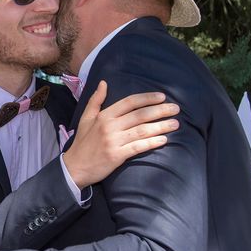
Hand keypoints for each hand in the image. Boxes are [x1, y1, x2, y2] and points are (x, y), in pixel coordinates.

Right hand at [64, 81, 179, 188]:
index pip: (129, 102)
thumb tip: (103, 83)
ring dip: (161, 126)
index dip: (147, 98)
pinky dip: (152, 143)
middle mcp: (109, 126)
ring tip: (175, 124)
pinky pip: (138, 147)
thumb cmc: (83, 142)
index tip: (162, 97)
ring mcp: (113, 141)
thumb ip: (95, 100)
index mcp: (104, 116)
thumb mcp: (86, 118)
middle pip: (140, 115)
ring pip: (142, 130)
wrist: (75, 167)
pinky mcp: (116, 156)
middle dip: (160, 111)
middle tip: (176, 109)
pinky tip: (163, 140)